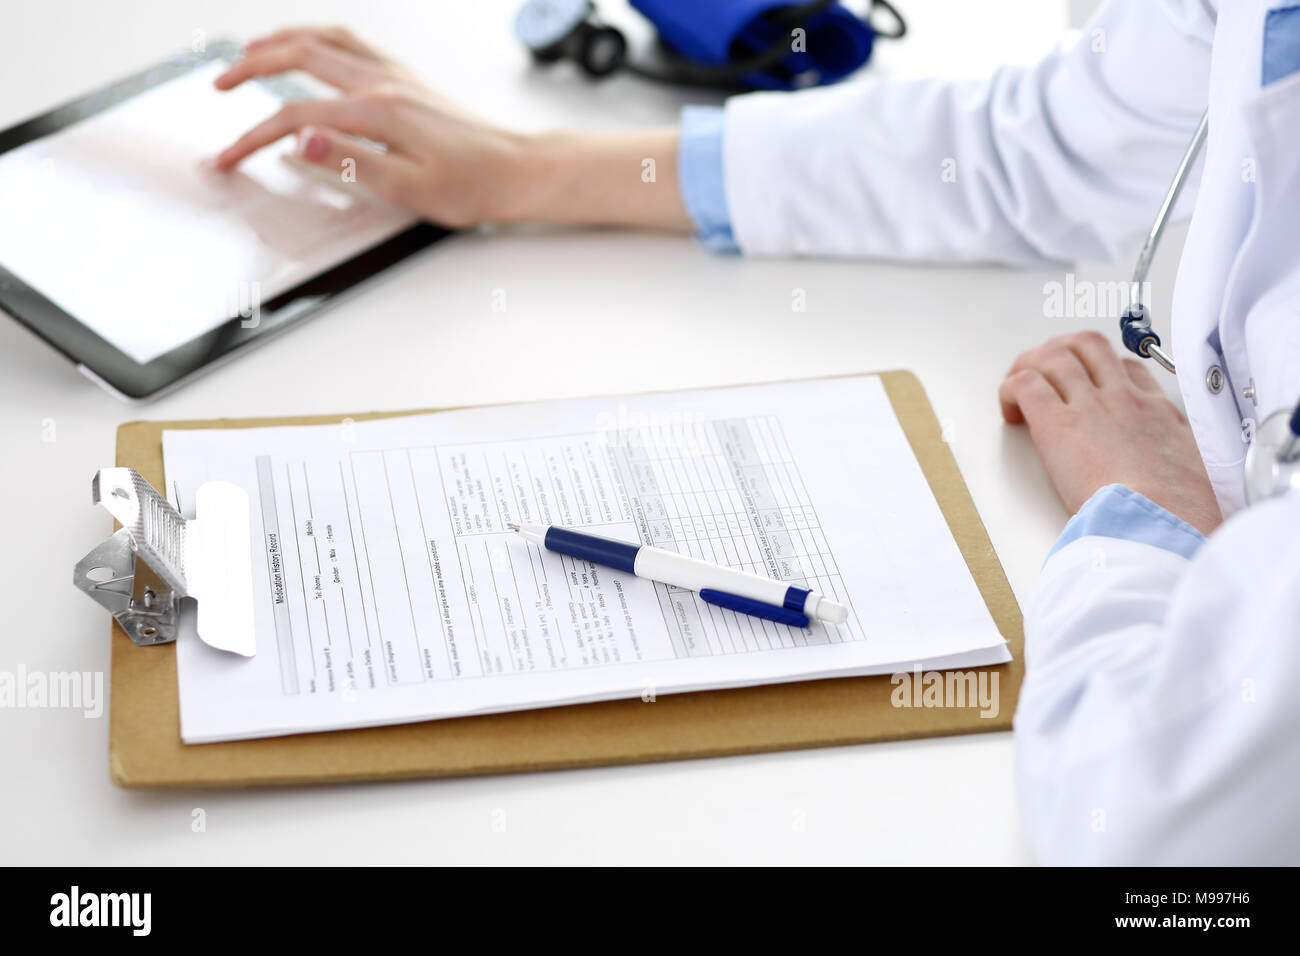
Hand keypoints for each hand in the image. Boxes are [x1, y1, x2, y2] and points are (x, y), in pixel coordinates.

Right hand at [212, 26, 532, 226]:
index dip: (253, 136)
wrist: (518, 170)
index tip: (228, 157)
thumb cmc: (472, 186)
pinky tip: (311, 48)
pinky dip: (318, 39)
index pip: (295, 116)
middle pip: (301, 56)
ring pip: (326, 39)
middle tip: (219, 83)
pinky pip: (352, 42)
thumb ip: (349, 162)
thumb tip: (300, 139)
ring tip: (251, 52)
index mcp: (377, 111)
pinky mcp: (409, 79)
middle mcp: (384, 82)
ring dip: (282, 40)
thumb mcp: (407, 189)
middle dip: (251, 67)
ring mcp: (397, 75)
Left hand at [998, 331, 1222, 534]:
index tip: (1093, 386)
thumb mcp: (1198, 480)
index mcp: (1160, 414)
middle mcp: (1124, 399)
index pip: (1131, 370)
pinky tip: (1011, 412)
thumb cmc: (1182, 514)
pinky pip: (1026, 385)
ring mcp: (1090, 406)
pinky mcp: (1056, 424)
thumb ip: (1183, 468)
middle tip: (1046, 374)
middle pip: (1089, 346)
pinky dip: (1010, 390)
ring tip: (1020, 388)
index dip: (1105, 370)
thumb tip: (1177, 485)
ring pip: (1055, 355)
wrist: (1161, 521)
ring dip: (1031, 365)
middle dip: (1062, 351)